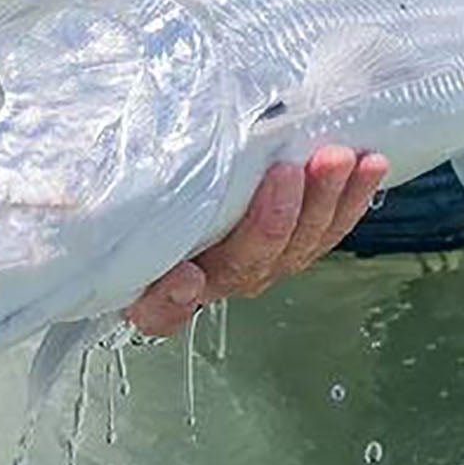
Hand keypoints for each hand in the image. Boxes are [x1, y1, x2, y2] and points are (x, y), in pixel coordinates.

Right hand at [124, 146, 388, 337]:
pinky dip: (351, 199)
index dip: (171, 298)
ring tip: (338, 158)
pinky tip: (370, 165)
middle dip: (273, 219)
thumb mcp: (113, 198)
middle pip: (248, 266)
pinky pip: (329, 228)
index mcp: (158, 283)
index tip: (180, 275)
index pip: (161, 307)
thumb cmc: (140, 186)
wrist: (179, 167)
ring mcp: (260, 260)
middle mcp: (213, 280)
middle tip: (287, 171)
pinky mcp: (298, 237)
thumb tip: (94, 204)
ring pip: (298, 248)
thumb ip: (107, 208)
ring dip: (324, 203)